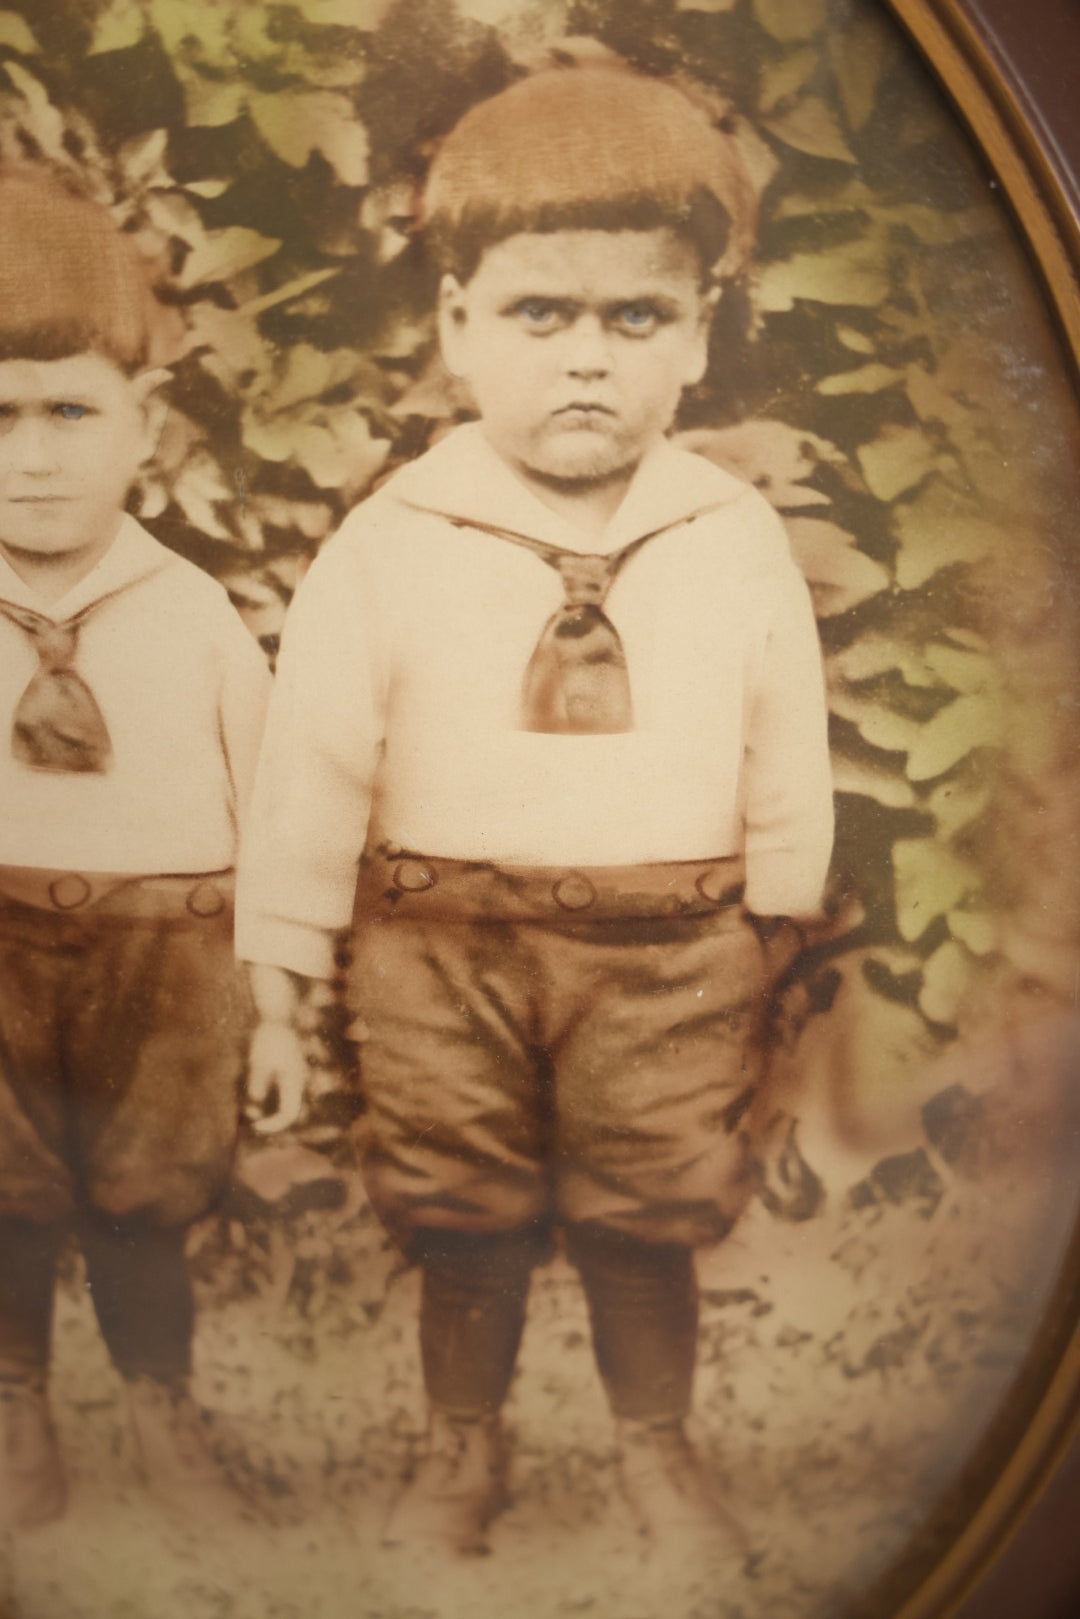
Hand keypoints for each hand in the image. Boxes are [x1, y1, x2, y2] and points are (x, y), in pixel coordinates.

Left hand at [246, 1020, 308, 1134]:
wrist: (278, 1014)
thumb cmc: (269, 1037)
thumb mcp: (258, 1062)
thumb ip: (257, 1085)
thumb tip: (253, 1108)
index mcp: (294, 1081)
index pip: (288, 1114)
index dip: (273, 1125)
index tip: (255, 1126)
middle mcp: (297, 1081)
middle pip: (287, 1110)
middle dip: (268, 1118)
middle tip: (248, 1120)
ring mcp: (293, 1076)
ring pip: (281, 1101)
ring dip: (265, 1107)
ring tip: (245, 1106)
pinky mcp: (286, 1070)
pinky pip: (279, 1090)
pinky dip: (266, 1096)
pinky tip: (252, 1091)